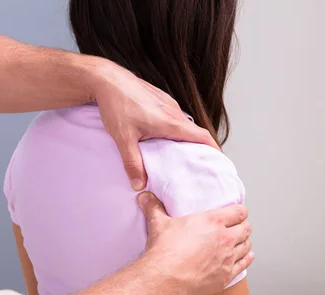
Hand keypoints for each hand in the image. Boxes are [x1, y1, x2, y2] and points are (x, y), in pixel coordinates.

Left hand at [91, 60, 218, 190]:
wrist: (107, 80)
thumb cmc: (116, 105)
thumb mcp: (123, 139)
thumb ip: (132, 163)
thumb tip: (138, 185)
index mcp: (170, 121)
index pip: (201, 136)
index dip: (212, 148)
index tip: (217, 160)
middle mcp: (173, 110)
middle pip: (194, 131)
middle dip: (198, 147)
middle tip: (196, 163)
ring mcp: (166, 102)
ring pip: (182, 123)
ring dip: (184, 137)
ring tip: (178, 154)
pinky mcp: (158, 98)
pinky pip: (172, 115)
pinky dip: (173, 128)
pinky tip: (161, 137)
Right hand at [137, 192, 253, 294]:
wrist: (166, 278)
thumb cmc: (165, 251)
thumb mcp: (159, 224)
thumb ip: (154, 208)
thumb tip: (145, 198)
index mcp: (213, 221)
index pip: (239, 212)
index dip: (239, 211)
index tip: (236, 213)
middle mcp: (225, 238)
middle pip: (246, 228)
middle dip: (243, 227)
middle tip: (237, 227)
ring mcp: (228, 258)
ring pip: (247, 246)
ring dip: (245, 243)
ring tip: (240, 242)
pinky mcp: (226, 276)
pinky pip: (244, 265)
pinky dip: (246, 260)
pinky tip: (246, 258)